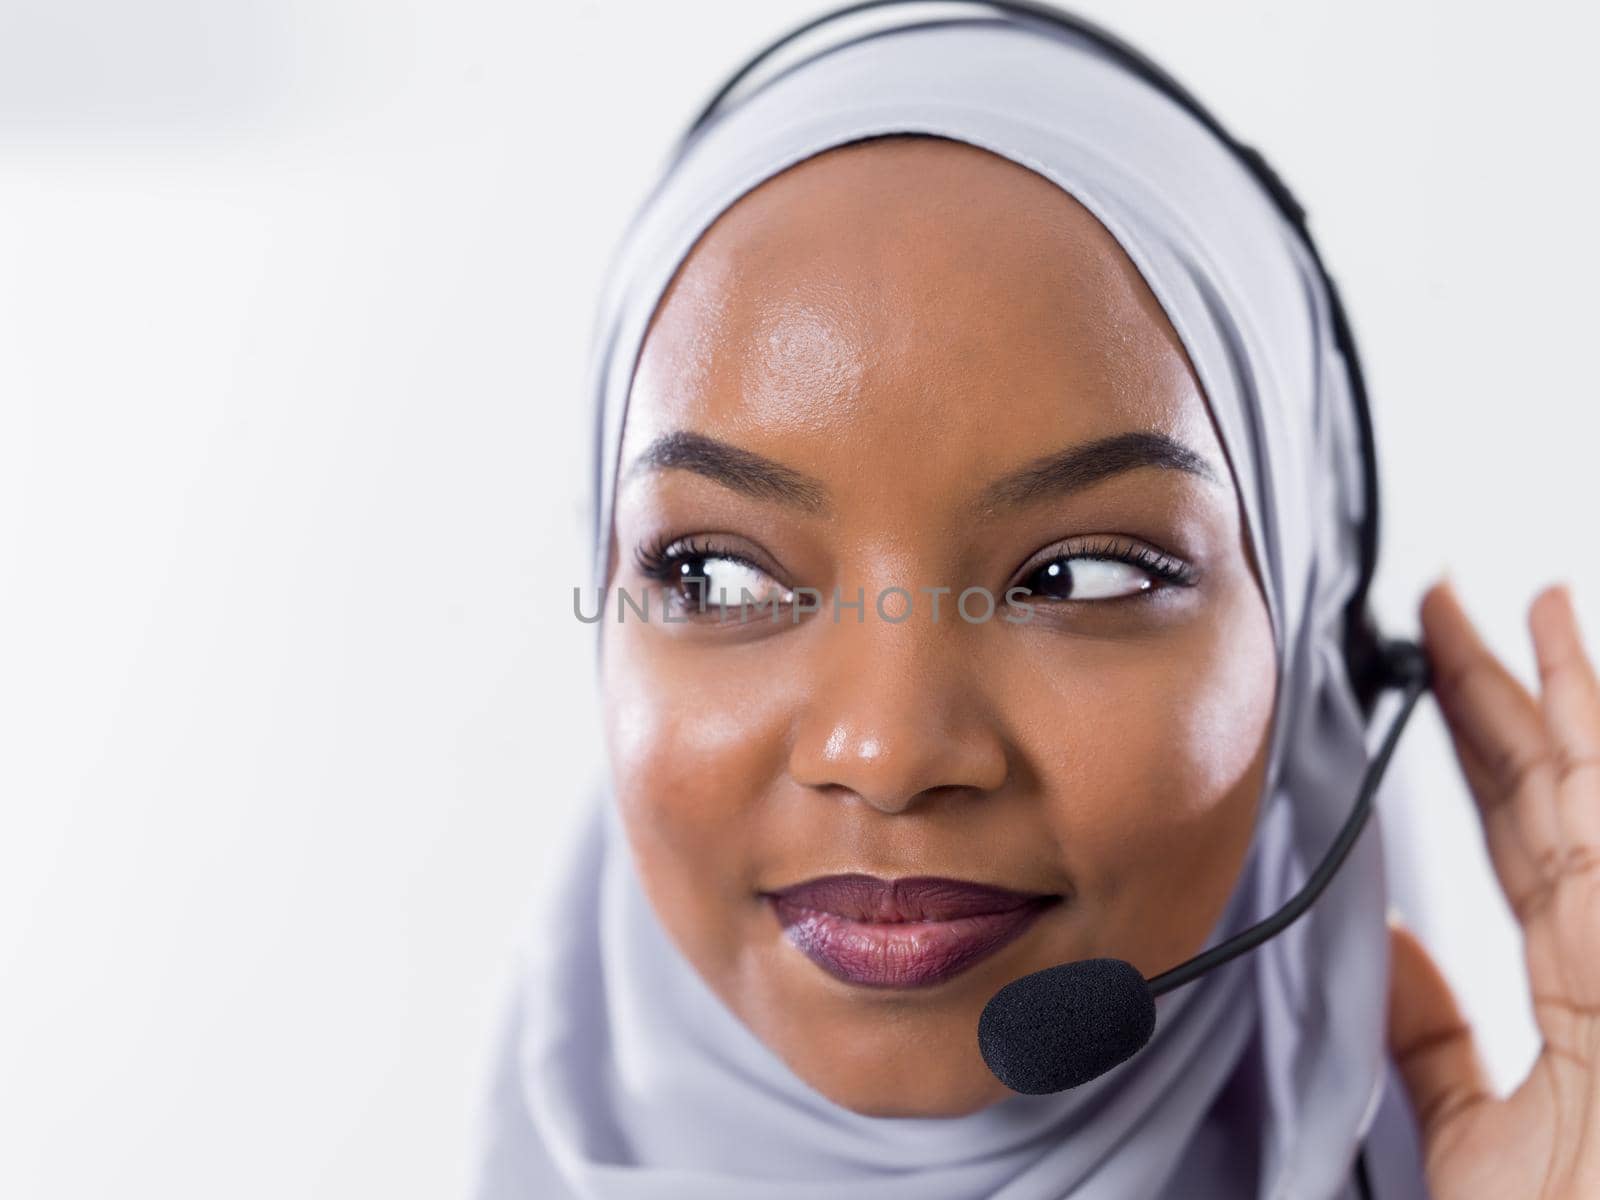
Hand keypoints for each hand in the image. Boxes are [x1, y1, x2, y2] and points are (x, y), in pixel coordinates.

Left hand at [1387, 579, 1599, 1198]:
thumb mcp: (1475, 1137)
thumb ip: (1438, 1040)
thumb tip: (1396, 947)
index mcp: (1587, 1000)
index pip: (1526, 843)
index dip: (1487, 751)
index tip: (1437, 673)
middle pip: (1564, 799)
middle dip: (1509, 696)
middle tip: (1451, 603)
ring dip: (1572, 694)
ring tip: (1527, 603)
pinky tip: (1569, 672)